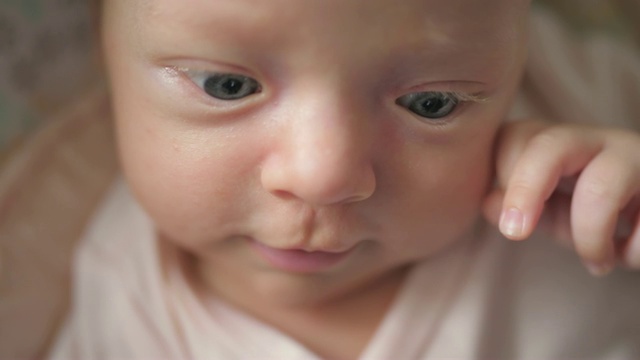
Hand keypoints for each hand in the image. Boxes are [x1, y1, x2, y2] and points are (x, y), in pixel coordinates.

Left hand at [483, 120, 639, 275]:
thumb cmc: (587, 211)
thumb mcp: (547, 211)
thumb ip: (515, 207)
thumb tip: (488, 204)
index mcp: (553, 142)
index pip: (515, 139)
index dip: (504, 181)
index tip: (511, 225)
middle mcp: (593, 140)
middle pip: (553, 144)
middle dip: (526, 190)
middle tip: (515, 233)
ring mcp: (633, 156)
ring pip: (601, 185)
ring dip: (591, 236)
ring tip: (597, 262)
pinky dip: (633, 251)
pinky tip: (628, 255)